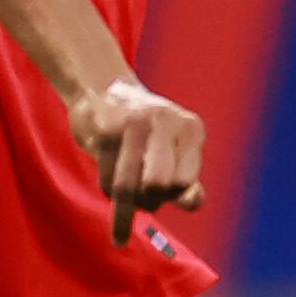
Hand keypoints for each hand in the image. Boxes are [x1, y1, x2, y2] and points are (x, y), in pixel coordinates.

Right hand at [70, 75, 206, 241]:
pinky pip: (106, 179)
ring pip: (126, 187)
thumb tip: (192, 202)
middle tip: (146, 200)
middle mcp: (165, 119)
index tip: (166, 195)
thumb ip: (187, 181)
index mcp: (190, 128)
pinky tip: (109, 183)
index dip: (174, 195)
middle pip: (155, 184)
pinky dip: (107, 190)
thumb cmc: (148, 134)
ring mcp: (133, 121)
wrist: (104, 92)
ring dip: (125, 204)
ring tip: (126, 201)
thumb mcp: (177, 151)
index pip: (183, 181)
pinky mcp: (105, 128)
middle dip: (149, 202)